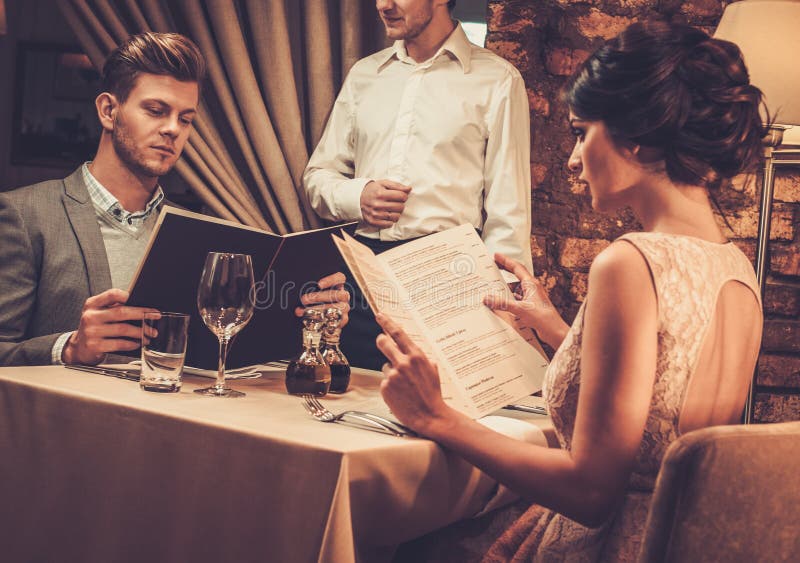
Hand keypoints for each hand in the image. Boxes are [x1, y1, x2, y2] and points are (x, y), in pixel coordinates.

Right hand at [62, 289, 158, 364]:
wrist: (78, 347)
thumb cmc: (94, 328)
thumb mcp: (99, 313)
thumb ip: (114, 307)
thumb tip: (141, 306)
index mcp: (92, 304)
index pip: (111, 294)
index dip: (128, 296)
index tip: (144, 301)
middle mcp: (90, 316)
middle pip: (121, 312)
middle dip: (142, 314)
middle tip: (155, 316)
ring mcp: (91, 331)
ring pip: (123, 329)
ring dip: (140, 331)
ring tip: (150, 333)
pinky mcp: (95, 345)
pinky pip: (119, 344)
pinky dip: (132, 343)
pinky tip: (138, 342)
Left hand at [295, 272, 350, 327]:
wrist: (318, 322)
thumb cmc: (313, 303)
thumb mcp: (310, 295)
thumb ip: (307, 293)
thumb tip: (297, 298)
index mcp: (337, 285)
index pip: (340, 278)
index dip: (331, 280)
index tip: (319, 284)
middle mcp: (343, 295)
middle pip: (338, 294)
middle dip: (320, 297)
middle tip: (304, 299)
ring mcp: (344, 307)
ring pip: (338, 307)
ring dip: (320, 309)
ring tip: (305, 311)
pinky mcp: (343, 319)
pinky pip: (337, 319)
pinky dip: (324, 319)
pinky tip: (313, 320)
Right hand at [360, 179, 410, 227]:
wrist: (358, 199)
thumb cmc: (373, 190)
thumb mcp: (384, 183)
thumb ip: (397, 185)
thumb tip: (409, 189)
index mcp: (381, 193)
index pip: (402, 196)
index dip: (404, 196)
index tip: (400, 196)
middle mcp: (378, 204)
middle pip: (400, 207)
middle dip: (400, 204)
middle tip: (395, 202)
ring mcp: (375, 214)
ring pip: (396, 217)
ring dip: (396, 213)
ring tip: (391, 209)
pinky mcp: (373, 222)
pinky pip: (389, 224)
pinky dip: (390, 220)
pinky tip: (387, 215)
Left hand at [375, 313, 451, 434]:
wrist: (430, 416)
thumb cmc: (432, 394)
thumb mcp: (432, 371)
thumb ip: (421, 359)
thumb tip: (412, 351)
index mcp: (417, 356)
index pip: (398, 334)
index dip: (387, 322)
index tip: (380, 315)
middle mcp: (403, 363)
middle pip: (383, 343)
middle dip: (381, 341)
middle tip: (381, 341)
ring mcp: (393, 375)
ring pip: (386, 366)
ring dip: (392, 372)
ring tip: (404, 386)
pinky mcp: (385, 387)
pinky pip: (385, 382)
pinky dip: (390, 387)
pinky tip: (400, 394)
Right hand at [483, 253, 568, 349]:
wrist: (554, 331)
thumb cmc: (543, 318)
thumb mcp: (520, 309)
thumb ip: (503, 303)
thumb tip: (488, 298)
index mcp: (531, 284)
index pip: (516, 268)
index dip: (505, 261)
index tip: (496, 256)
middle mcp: (532, 288)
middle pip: (517, 274)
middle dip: (505, 269)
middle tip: (494, 265)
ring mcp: (532, 296)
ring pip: (517, 287)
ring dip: (506, 285)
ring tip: (495, 283)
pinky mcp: (531, 305)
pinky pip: (518, 297)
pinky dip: (510, 297)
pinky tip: (504, 300)